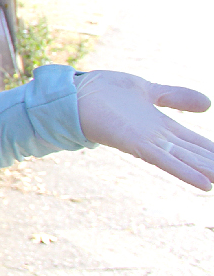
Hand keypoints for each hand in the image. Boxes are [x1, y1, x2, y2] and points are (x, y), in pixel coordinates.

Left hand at [76, 70, 213, 189]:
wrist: (74, 93)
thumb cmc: (104, 92)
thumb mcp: (148, 90)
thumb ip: (175, 97)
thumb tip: (208, 104)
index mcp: (162, 126)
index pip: (197, 143)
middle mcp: (159, 138)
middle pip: (196, 155)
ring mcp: (148, 142)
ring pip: (187, 161)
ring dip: (209, 172)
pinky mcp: (136, 144)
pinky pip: (165, 161)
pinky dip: (185, 172)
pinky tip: (206, 184)